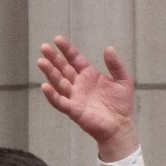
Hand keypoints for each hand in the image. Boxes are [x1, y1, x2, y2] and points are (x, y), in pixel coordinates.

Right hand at [37, 36, 138, 160]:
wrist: (121, 126)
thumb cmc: (121, 105)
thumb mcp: (123, 81)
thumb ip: (116, 65)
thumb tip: (109, 48)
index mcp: (89, 75)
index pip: (75, 59)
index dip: (67, 49)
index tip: (57, 39)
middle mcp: (79, 84)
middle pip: (63, 68)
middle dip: (54, 58)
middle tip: (44, 47)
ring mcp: (75, 97)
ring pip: (58, 82)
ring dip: (50, 73)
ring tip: (42, 62)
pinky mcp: (74, 110)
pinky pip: (60, 102)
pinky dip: (52, 95)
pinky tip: (45, 86)